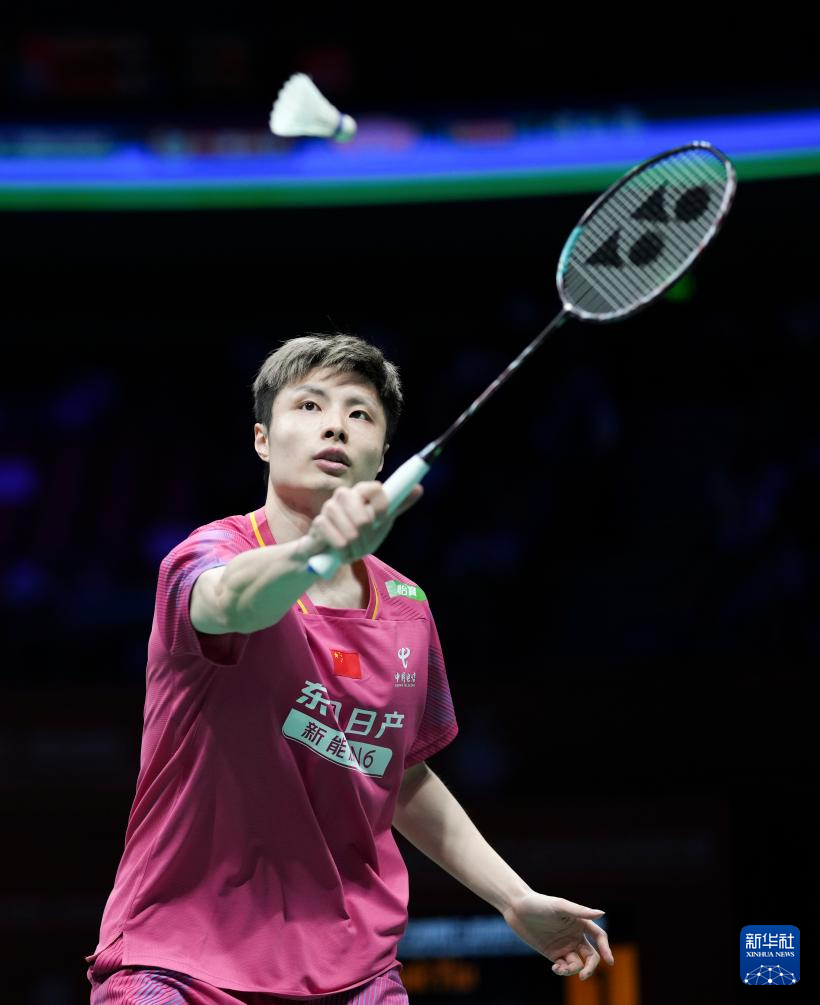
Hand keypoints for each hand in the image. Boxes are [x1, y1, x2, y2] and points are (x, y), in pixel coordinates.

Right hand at [304, 481, 423, 564]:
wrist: (329, 551)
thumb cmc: (358, 533)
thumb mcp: (381, 520)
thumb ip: (398, 504)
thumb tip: (419, 489)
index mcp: (361, 490)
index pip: (376, 489)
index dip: (382, 508)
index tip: (381, 521)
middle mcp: (344, 494)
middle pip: (364, 517)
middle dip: (368, 538)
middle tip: (365, 544)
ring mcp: (329, 507)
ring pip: (352, 532)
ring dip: (356, 548)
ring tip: (353, 549)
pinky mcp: (319, 523)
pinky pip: (339, 542)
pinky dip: (344, 553)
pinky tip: (342, 552)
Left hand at [502, 891, 613, 980]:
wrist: (516, 908)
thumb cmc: (539, 903)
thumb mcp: (559, 906)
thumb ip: (580, 911)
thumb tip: (602, 913)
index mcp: (579, 922)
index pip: (599, 937)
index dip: (606, 948)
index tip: (609, 961)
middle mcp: (574, 935)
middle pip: (591, 956)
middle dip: (590, 967)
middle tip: (584, 976)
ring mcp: (564, 946)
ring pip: (577, 964)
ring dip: (572, 970)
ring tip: (559, 968)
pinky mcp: (552, 954)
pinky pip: (563, 967)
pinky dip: (562, 971)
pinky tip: (555, 968)